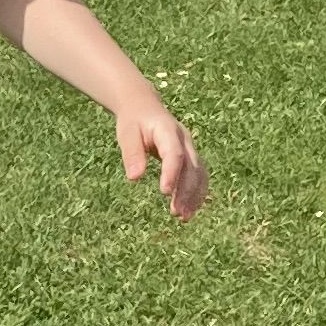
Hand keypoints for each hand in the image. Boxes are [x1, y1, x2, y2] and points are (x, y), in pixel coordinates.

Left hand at [119, 99, 205, 220]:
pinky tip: (189, 211)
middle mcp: (184, 139)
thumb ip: (132, 154)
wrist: (145, 108)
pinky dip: (196, 194)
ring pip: (199, 173)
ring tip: (183, 217)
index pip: (174, 152)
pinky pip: (199, 176)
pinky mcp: (191, 158)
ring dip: (194, 196)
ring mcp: (190, 148)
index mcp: (168, 130)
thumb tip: (134, 178)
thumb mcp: (127, 133)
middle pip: (191, 166)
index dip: (172, 172)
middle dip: (186, 191)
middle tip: (177, 213)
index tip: (164, 192)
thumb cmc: (134, 122)